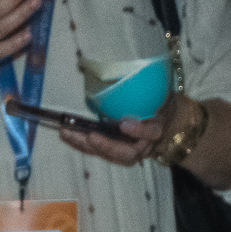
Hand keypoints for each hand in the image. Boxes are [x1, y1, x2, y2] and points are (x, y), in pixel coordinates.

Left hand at [57, 93, 189, 167]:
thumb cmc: (160, 109)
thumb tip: (140, 77)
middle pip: (124, 153)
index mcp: (156, 132)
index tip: (124, 124)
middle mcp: (141, 148)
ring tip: (67, 133)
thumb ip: (152, 94)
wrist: (164, 126)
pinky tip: (66, 134)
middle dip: (105, 145)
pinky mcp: (113, 152)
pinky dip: (81, 143)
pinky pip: (97, 151)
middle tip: (89, 135)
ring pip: (107, 154)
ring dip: (85, 145)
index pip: (151, 132)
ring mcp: (126, 152)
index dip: (139, 130)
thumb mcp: (162, 101)